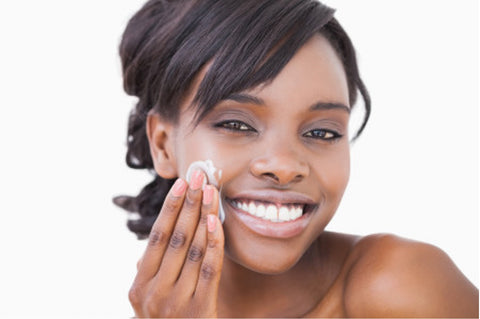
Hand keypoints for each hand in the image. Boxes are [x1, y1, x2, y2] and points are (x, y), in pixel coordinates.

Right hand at [128, 171, 224, 317]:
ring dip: (202, 216)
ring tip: (211, 192)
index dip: (170, 208)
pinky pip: (209, 268)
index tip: (181, 184)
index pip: (156, 237)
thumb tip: (155, 240)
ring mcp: (176, 302)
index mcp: (139, 286)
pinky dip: (213, 243)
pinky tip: (216, 222)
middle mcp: (153, 293)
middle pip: (174, 238)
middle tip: (199, 177)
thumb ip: (152, 271)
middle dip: (188, 204)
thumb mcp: (151, 300)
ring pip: (192, 249)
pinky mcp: (199, 309)